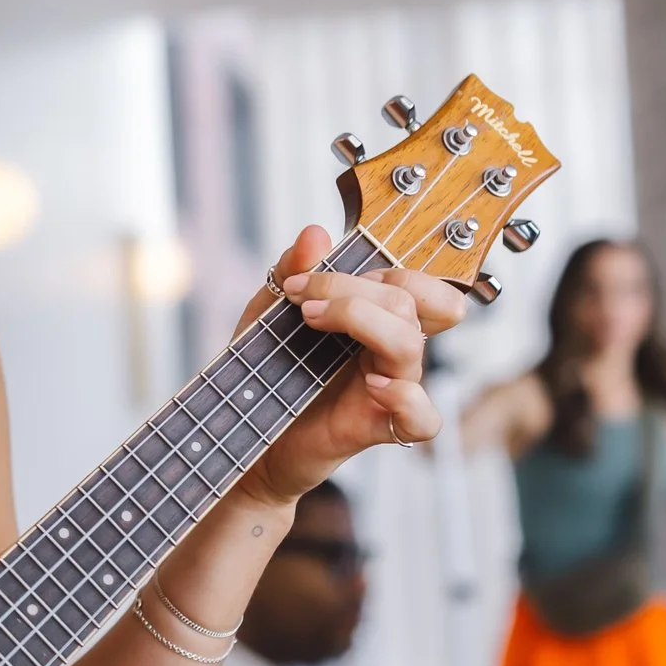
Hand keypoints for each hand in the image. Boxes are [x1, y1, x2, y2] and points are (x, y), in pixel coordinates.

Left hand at [241, 226, 468, 507]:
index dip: (372, 268)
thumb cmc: (264, 371)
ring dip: (361, 321)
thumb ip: (290, 272)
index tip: (303, 279)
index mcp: (374, 316)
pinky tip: (372, 385)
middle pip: (411, 302)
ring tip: (312, 324)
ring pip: (411, 344)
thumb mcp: (267, 313)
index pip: (412, 280)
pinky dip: (407, 399)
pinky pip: (425, 418)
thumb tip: (315, 234)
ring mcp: (389, 387)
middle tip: (301, 303)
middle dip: (352, 290)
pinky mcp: (380, 427)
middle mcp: (388, 348)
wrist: (239, 431)